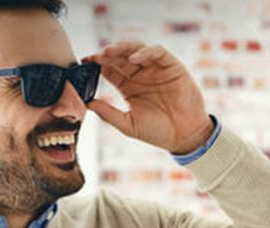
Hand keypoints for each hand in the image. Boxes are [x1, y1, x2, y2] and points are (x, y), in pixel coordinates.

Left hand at [83, 41, 213, 153]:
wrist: (184, 136)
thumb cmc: (157, 132)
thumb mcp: (128, 125)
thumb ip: (109, 114)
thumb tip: (87, 104)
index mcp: (128, 87)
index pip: (109, 70)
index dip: (97, 65)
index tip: (85, 63)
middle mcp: (140, 75)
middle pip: (120, 57)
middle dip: (106, 54)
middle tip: (95, 57)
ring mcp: (155, 69)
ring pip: (136, 49)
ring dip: (122, 48)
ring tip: (109, 53)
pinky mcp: (172, 66)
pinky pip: (157, 52)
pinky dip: (145, 52)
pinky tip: (134, 59)